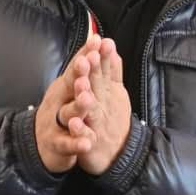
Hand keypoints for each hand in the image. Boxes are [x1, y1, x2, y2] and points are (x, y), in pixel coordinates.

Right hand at [36, 36, 102, 172]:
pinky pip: (67, 144)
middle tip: (88, 62)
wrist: (43, 145)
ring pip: (68, 114)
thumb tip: (96, 37)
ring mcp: (56, 122)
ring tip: (87, 99)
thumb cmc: (61, 110)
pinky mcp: (57, 144)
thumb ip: (84, 64)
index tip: (97, 41)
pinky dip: (76, 143)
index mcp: (65, 87)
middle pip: (70, 86)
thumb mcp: (70, 86)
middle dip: (80, 74)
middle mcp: (58, 102)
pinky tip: (86, 142)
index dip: (86, 54)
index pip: (77, 68)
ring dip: (78, 106)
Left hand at [74, 36, 133, 175]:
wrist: (121, 154)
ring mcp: (98, 124)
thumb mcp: (117, 93)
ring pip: (92, 111)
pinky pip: (84, 137)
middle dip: (94, 72)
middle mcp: (104, 105)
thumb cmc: (114, 119)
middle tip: (89, 57)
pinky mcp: (91, 143)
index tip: (100, 40)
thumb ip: (114, 71)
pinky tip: (74, 125)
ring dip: (86, 99)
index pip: (106, 71)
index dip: (103, 56)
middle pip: (98, 87)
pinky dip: (80, 132)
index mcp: (109, 92)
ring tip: (81, 87)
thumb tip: (111, 47)